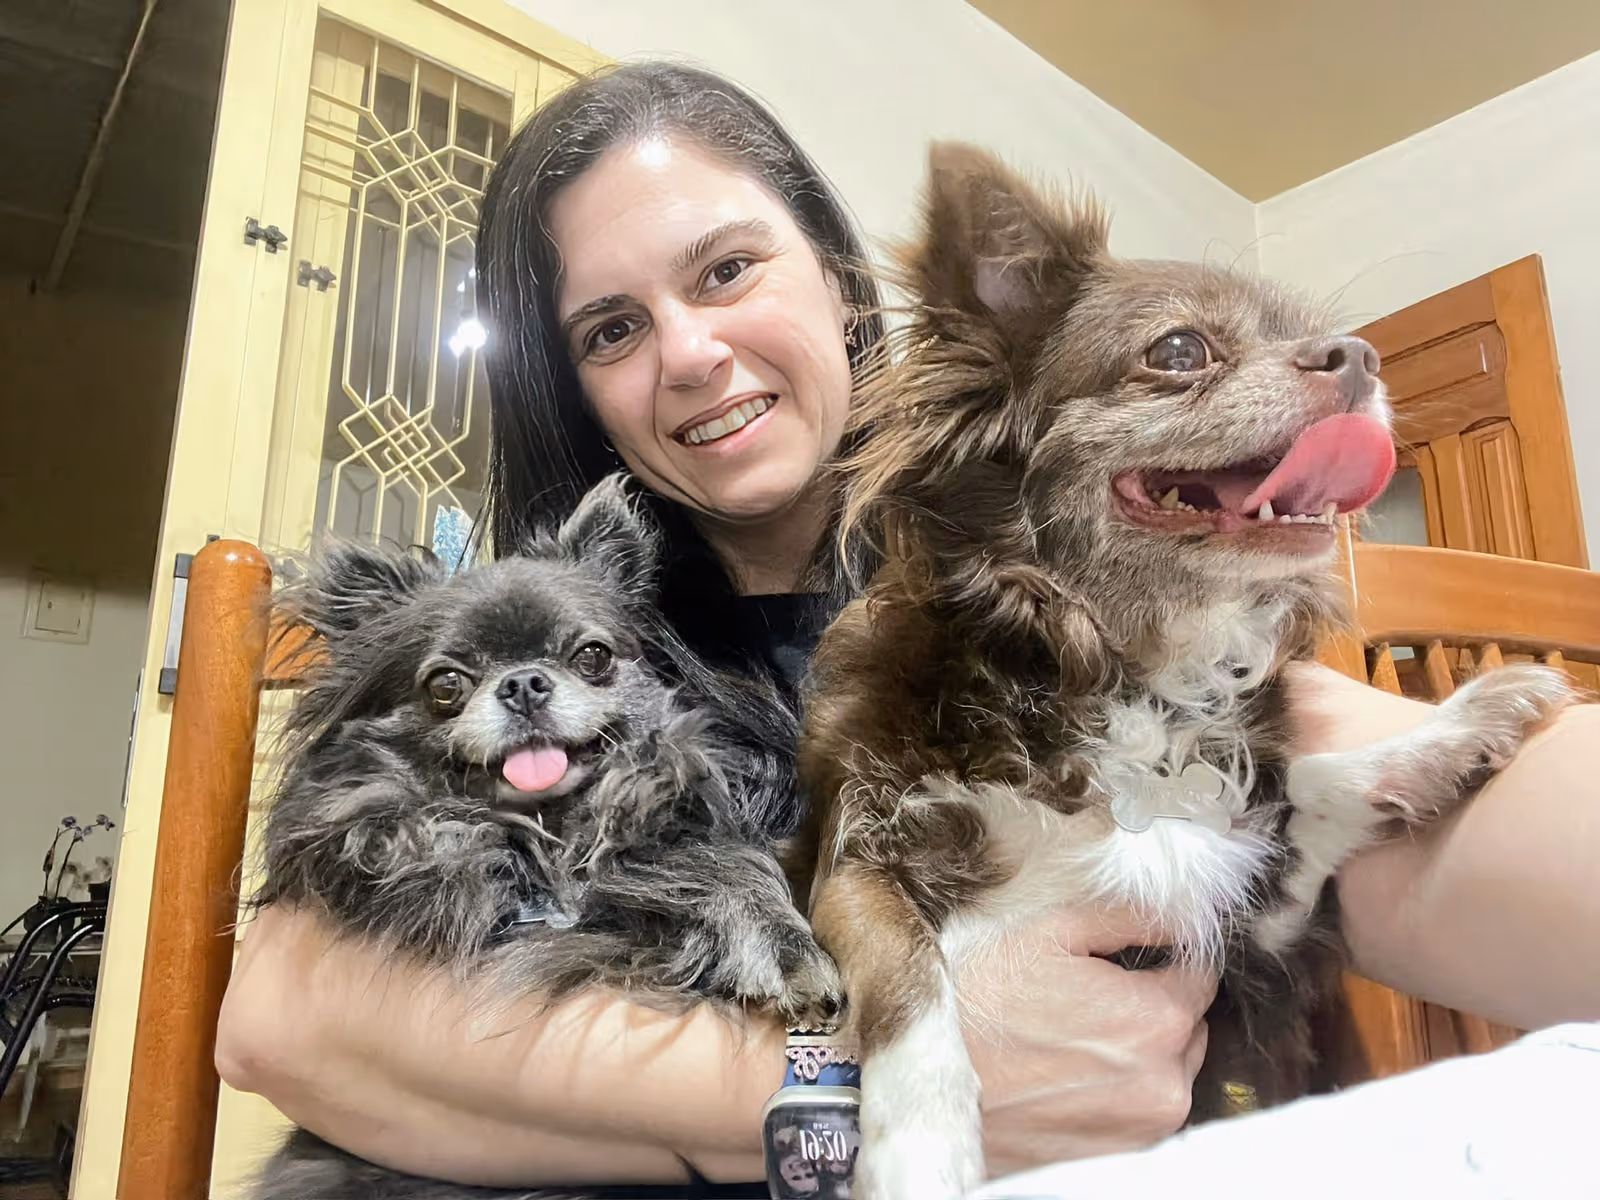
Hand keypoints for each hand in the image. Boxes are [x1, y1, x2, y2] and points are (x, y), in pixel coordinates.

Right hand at [957, 904, 1216, 1175]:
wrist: (932, 1082)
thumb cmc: (982, 1002)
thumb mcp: (1049, 934)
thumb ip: (1127, 918)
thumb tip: (1179, 914)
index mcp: (1156, 1018)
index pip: (1202, 975)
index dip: (1169, 959)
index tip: (1133, 959)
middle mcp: (1165, 1082)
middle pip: (1189, 1027)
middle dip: (1155, 1007)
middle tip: (1094, 998)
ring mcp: (1145, 1128)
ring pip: (1170, 1072)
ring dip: (1142, 1053)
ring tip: (1077, 1039)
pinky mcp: (1121, 1156)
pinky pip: (1144, 1110)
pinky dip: (1122, 1091)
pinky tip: (1073, 1075)